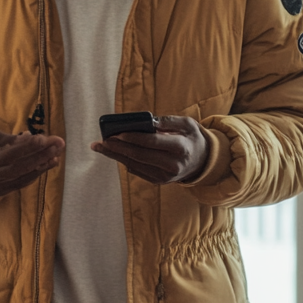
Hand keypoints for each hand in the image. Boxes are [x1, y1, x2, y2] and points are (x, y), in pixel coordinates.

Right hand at [0, 126, 64, 196]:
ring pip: (21, 177)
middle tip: (57, 145)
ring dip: (42, 165)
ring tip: (57, 154)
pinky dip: (37, 173)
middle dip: (39, 156)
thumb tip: (26, 137)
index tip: (42, 138)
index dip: (25, 147)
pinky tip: (48, 163)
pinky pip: (21, 184)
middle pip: (17, 168)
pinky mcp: (0, 193)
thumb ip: (0, 135)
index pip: (6, 156)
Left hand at [92, 115, 209, 184]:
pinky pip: (137, 170)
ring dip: (115, 155)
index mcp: (180, 149)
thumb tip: (146, 121)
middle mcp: (172, 166)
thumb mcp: (187, 124)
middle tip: (102, 140)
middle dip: (118, 147)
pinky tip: (113, 152)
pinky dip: (124, 160)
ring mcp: (164, 176)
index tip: (117, 132)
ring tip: (100, 146)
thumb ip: (167, 122)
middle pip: (139, 155)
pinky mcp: (158, 181)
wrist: (203, 161)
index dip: (133, 138)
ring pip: (134, 165)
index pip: (152, 143)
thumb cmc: (192, 138)